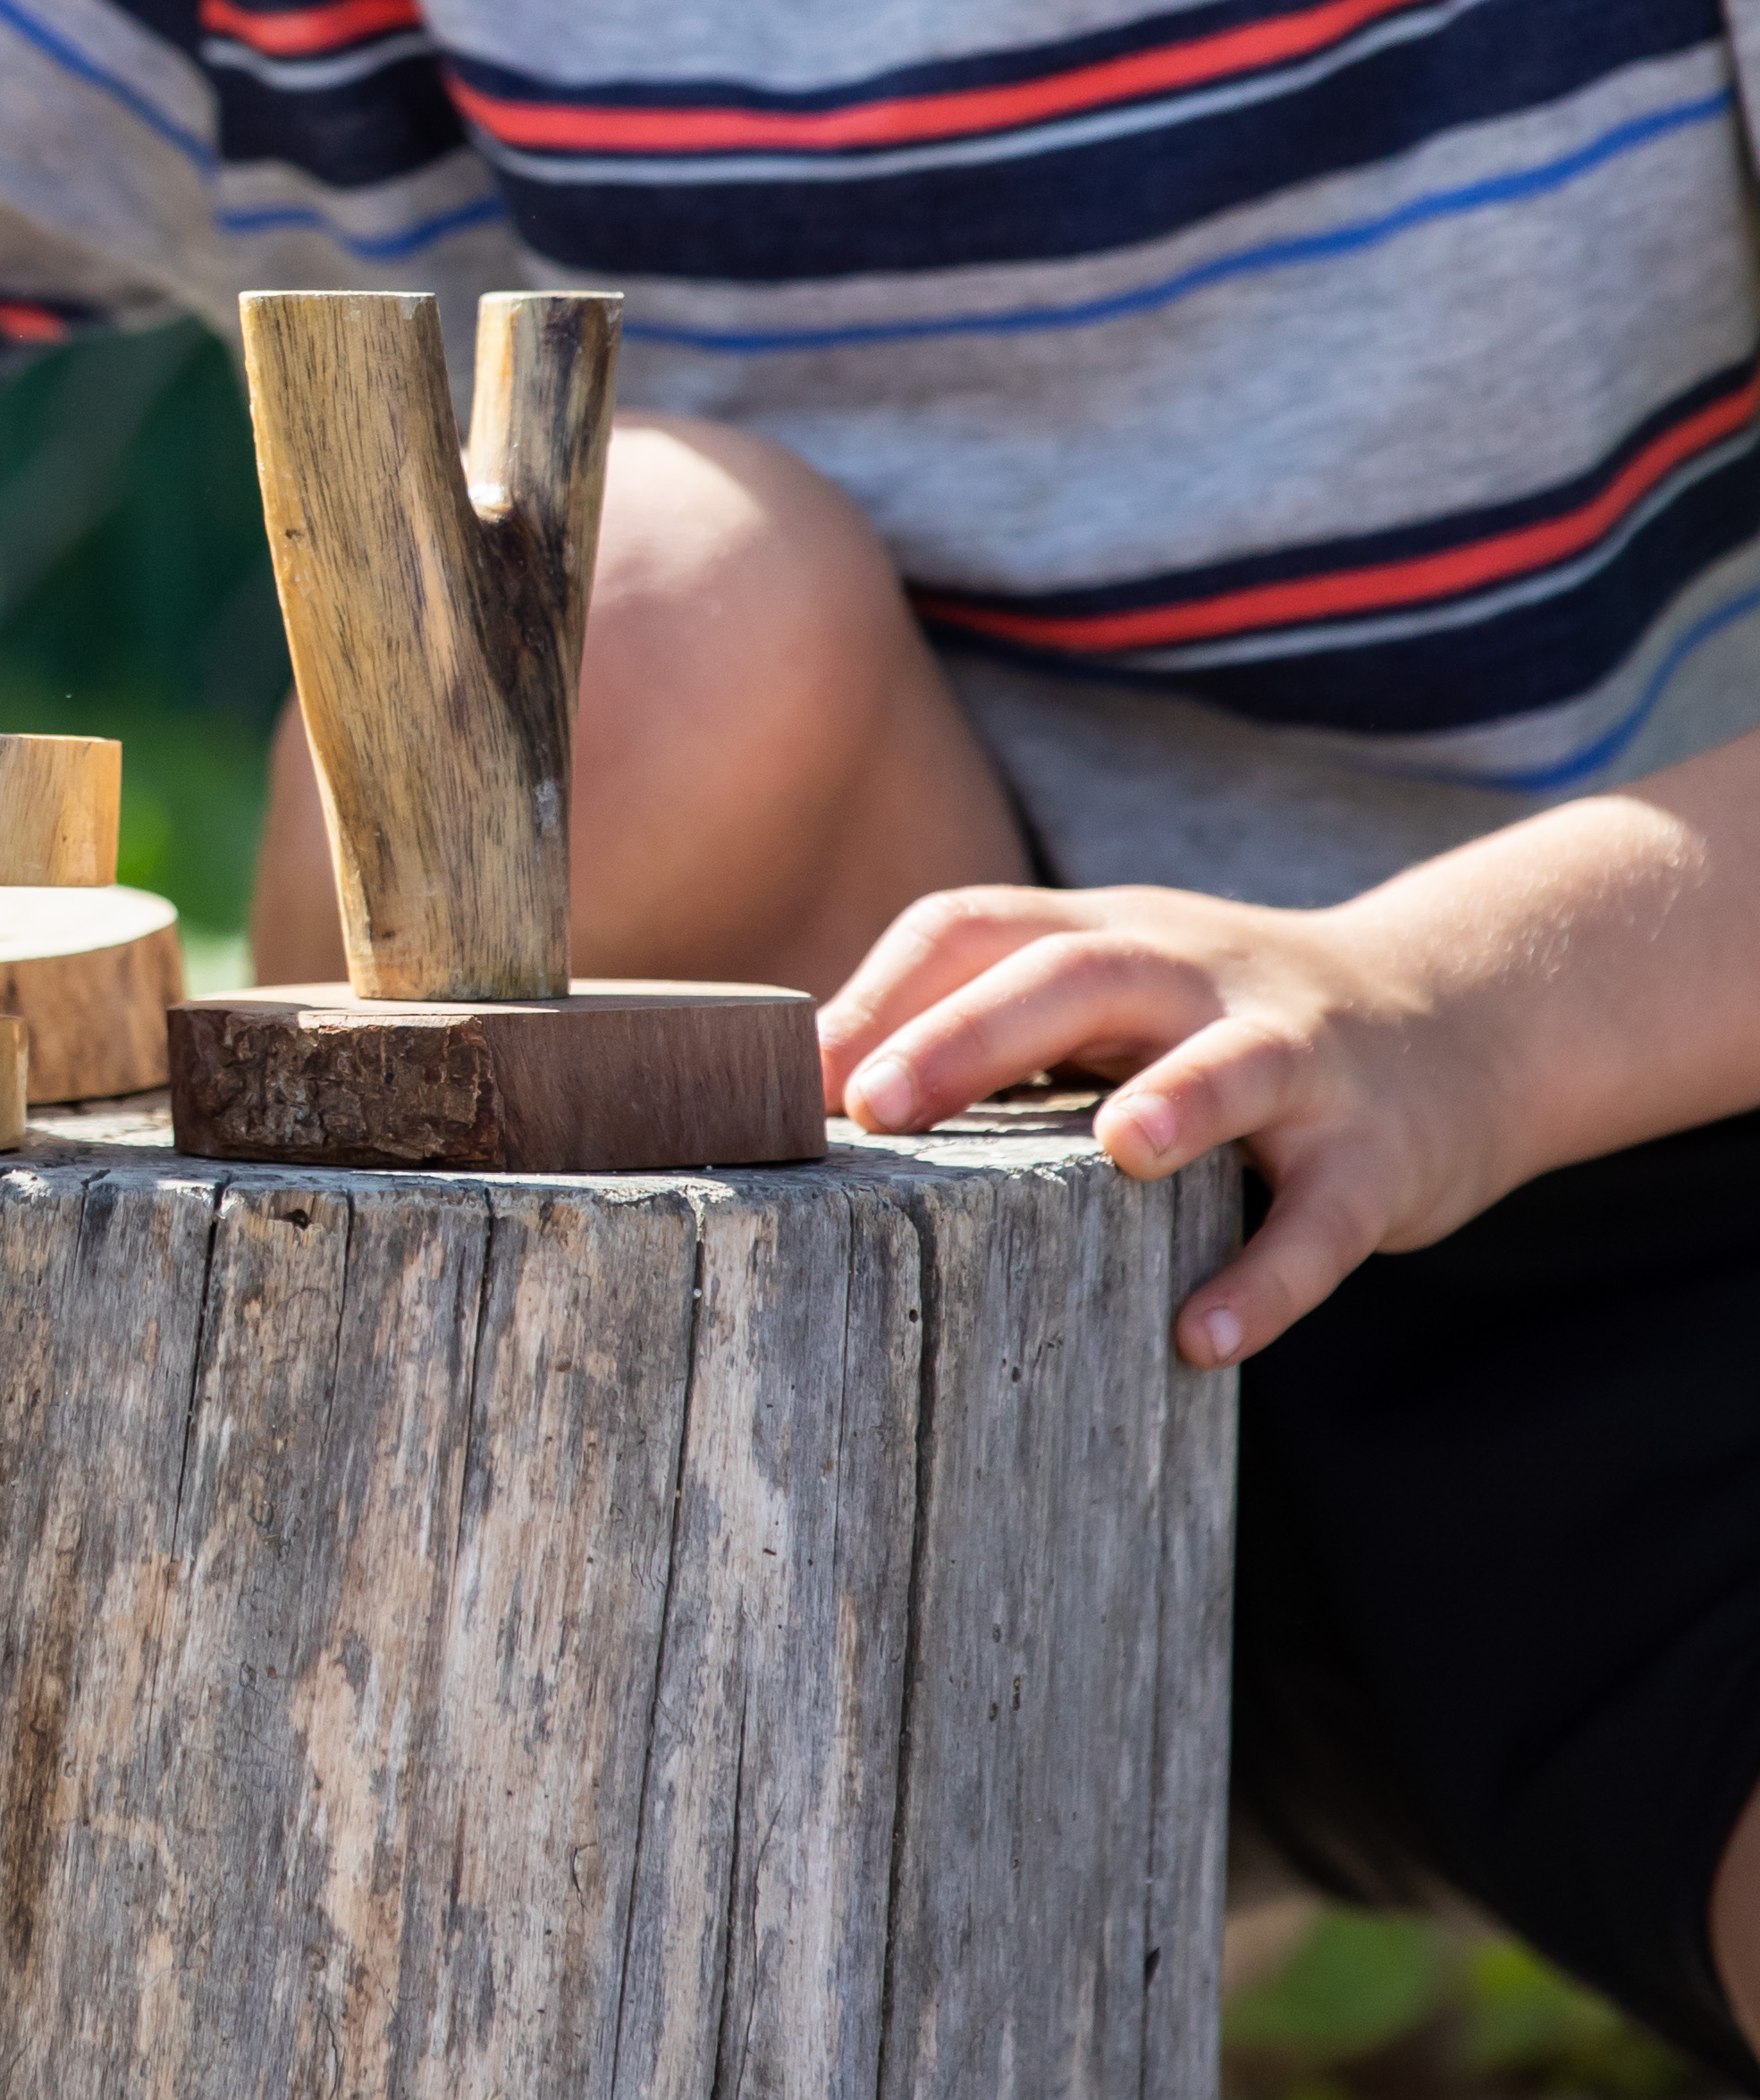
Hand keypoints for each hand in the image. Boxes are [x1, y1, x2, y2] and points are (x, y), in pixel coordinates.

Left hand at [817, 885, 1525, 1369]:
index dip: (883, 992)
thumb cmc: (1223, 1023)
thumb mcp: (1111, 994)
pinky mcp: (1379, 1153)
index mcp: (1110, 937)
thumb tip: (808, 1090)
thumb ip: (984, 1021)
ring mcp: (1300, 1057)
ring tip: (1118, 1152)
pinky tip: (1204, 1338)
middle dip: (975, 1033)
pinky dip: (1268, 1277)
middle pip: (1082, 973)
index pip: (977, 926)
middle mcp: (1199, 977)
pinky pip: (1323, 1218)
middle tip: (878, 1105)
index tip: (797, 1076)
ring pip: (1237, 1064)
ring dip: (1179, 1102)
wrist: (1466, 1019)